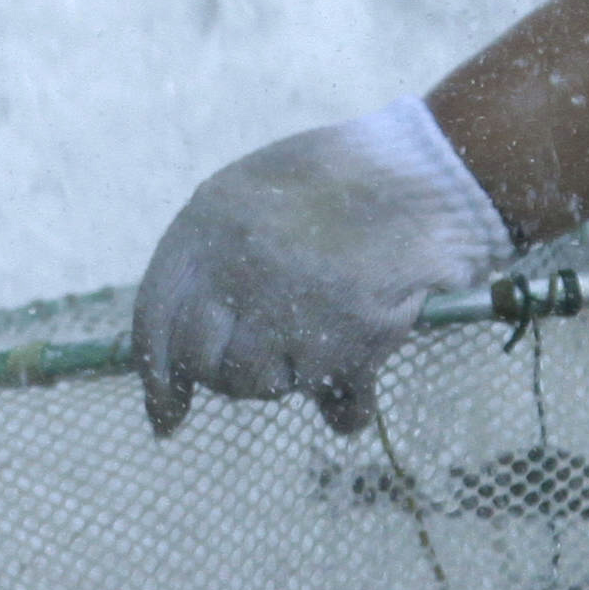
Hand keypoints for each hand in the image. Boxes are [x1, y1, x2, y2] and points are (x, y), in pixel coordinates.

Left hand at [131, 98, 512, 436]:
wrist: (434, 173)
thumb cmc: (345, 178)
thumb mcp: (254, 193)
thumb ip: (214, 255)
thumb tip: (186, 335)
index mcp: (204, 227)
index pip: (154, 321)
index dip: (157, 378)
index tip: (165, 416)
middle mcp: (235, 272)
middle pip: (203, 363)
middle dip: (226, 377)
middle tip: (261, 363)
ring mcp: (288, 311)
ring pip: (258, 385)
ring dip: (284, 381)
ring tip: (318, 344)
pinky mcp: (347, 341)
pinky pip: (335, 402)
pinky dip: (347, 407)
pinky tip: (353, 398)